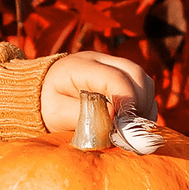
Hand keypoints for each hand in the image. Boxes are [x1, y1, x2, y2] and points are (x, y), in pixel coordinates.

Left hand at [39, 52, 158, 136]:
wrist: (44, 93)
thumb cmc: (48, 104)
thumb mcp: (56, 113)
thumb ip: (82, 115)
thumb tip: (112, 118)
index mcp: (80, 66)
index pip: (114, 78)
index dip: (125, 101)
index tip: (123, 125)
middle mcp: (100, 60)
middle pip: (135, 74)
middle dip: (138, 104)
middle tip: (130, 129)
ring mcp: (113, 65)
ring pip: (143, 80)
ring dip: (144, 105)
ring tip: (132, 128)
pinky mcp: (122, 75)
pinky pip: (144, 87)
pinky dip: (144, 106)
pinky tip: (133, 122)